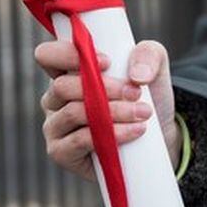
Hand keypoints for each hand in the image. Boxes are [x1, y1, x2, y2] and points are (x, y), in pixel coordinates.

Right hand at [35, 40, 178, 180]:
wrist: (158, 134)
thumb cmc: (147, 94)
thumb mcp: (154, 65)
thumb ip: (148, 54)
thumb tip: (136, 75)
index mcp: (68, 72)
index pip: (48, 55)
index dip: (70, 55)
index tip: (107, 62)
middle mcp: (55, 98)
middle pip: (62, 86)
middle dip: (104, 88)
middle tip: (135, 93)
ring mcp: (55, 126)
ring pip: (73, 113)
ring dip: (113, 112)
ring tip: (143, 113)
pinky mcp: (61, 152)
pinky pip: (79, 140)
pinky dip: (111, 134)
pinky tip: (135, 130)